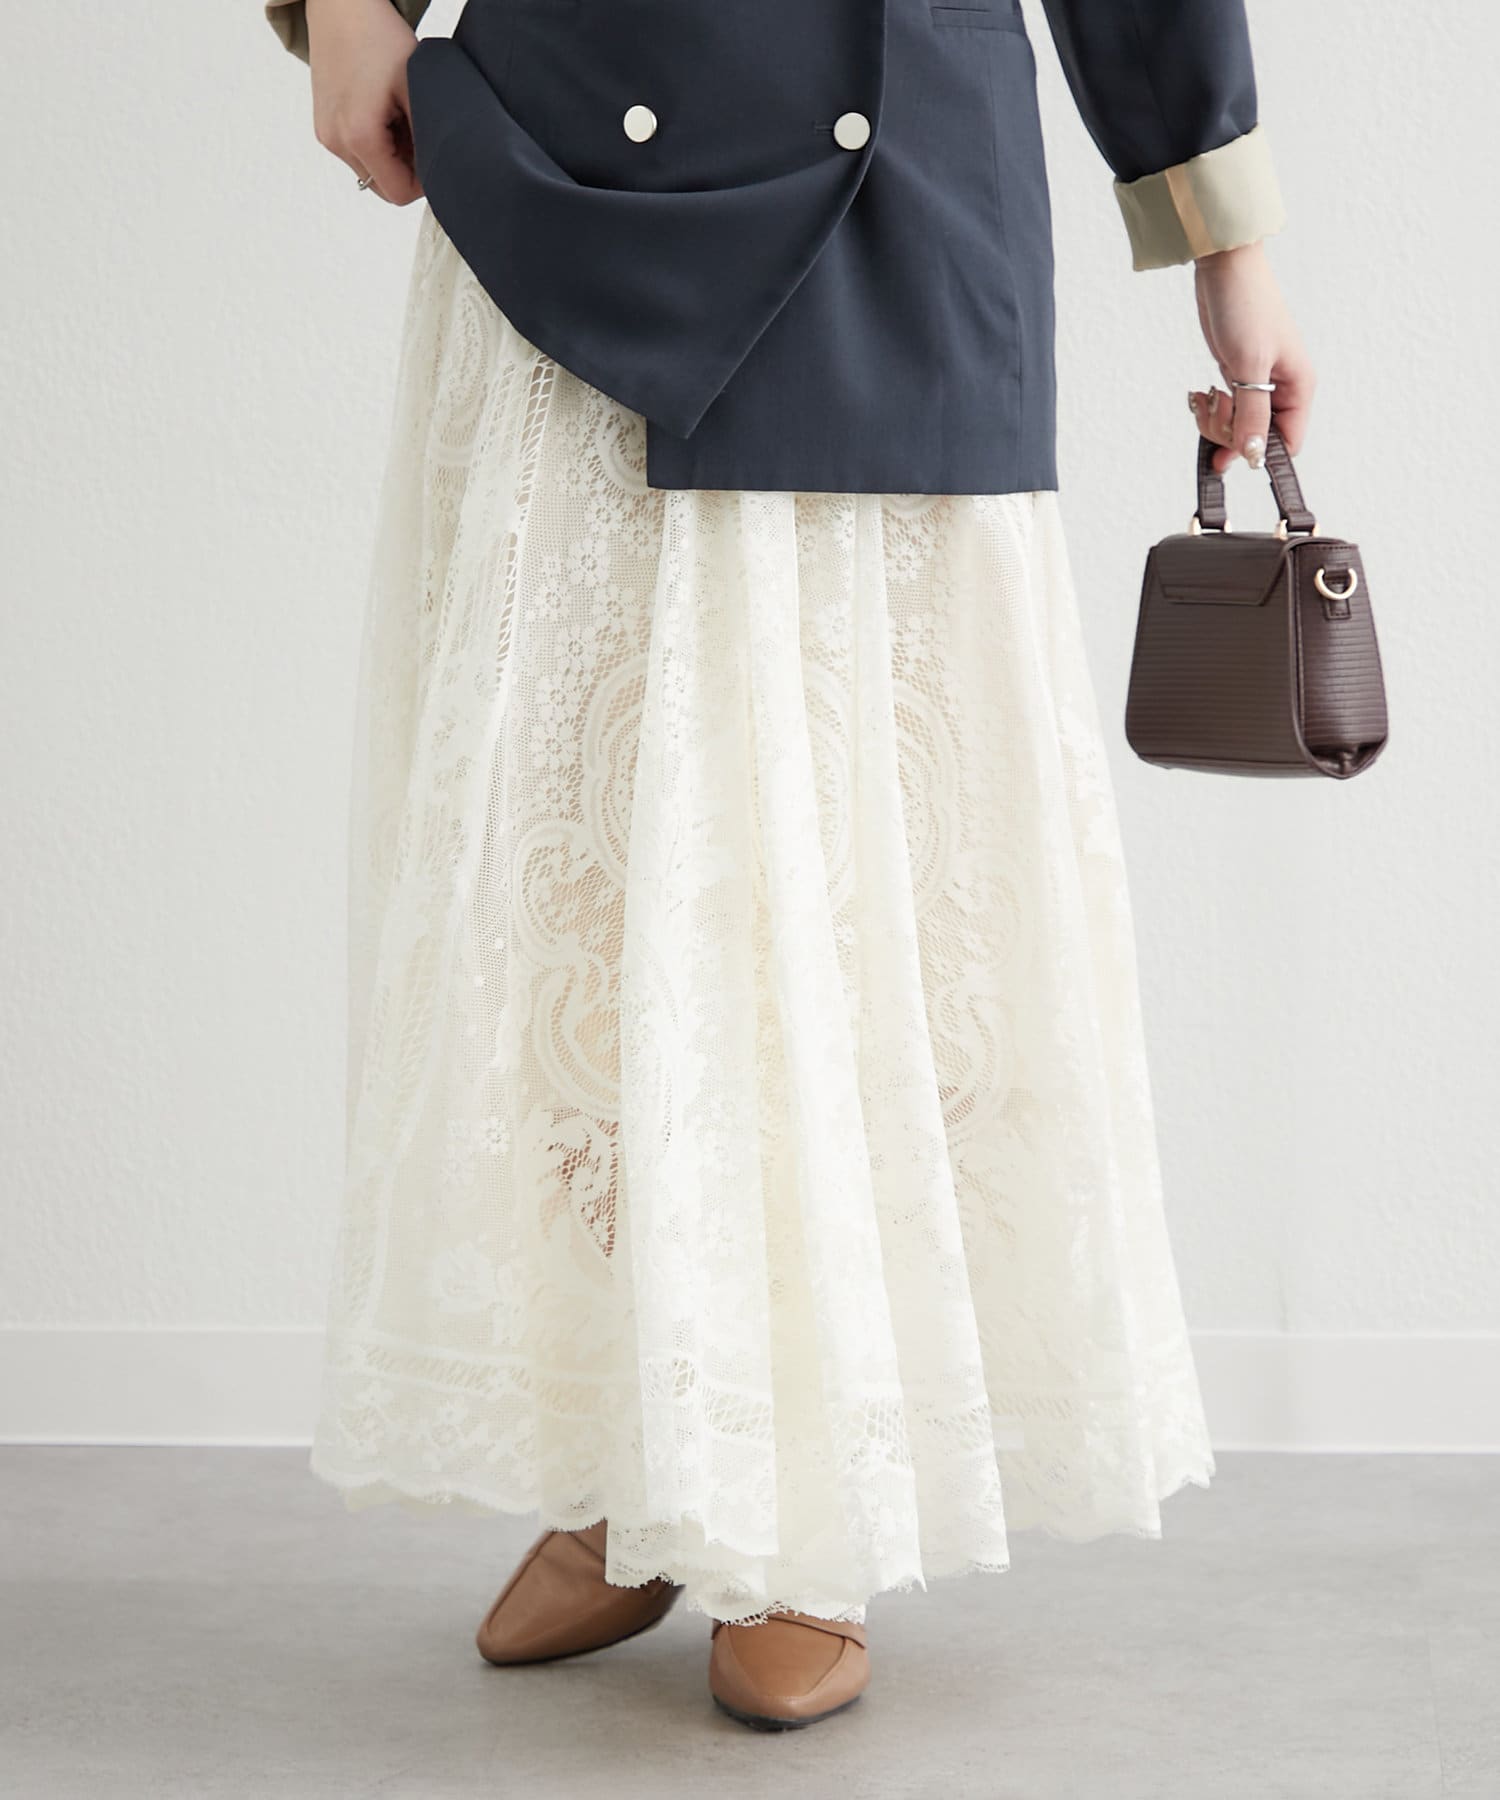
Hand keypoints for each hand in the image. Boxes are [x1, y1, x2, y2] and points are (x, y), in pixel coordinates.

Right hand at [305, 0, 421, 204]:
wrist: (340, 4)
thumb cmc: (378, 35)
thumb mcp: (417, 86)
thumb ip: (429, 135)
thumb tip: (442, 168)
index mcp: (359, 136)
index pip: (399, 193)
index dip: (424, 181)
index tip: (434, 152)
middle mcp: (336, 142)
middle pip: (383, 187)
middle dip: (406, 169)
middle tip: (418, 130)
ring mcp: (325, 135)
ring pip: (370, 171)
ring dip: (391, 155)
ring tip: (399, 116)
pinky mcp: (323, 125)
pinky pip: (355, 152)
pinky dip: (374, 142)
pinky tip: (382, 112)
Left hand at [1188, 240, 1314, 474]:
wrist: (1224, 269)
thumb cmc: (1246, 306)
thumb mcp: (1248, 365)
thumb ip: (1252, 414)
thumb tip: (1254, 454)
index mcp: (1298, 386)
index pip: (1287, 442)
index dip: (1260, 453)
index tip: (1232, 452)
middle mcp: (1281, 389)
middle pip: (1257, 439)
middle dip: (1229, 434)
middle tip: (1214, 408)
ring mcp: (1257, 384)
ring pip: (1237, 428)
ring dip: (1215, 423)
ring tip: (1204, 397)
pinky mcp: (1236, 378)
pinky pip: (1225, 411)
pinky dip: (1209, 411)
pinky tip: (1200, 394)